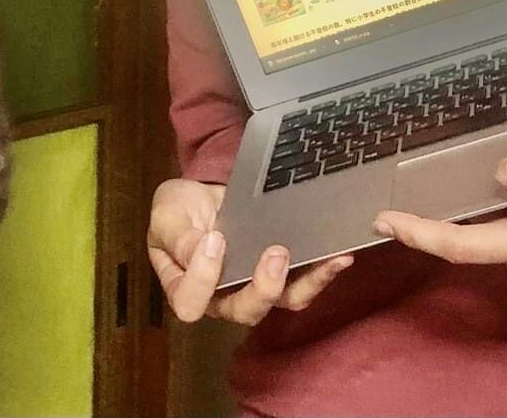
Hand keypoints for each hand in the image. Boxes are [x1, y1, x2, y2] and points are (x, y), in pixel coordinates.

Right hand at [146, 177, 352, 325]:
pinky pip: (302, 285)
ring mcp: (253, 288)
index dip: (203, 279)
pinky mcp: (280, 276)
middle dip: (264, 288)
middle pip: (244, 311)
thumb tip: (206, 249)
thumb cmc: (179, 210)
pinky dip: (322, 272)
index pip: (190, 303)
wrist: (203, 196)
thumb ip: (178, 237)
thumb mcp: (167, 216)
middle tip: (276, 252)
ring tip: (322, 258)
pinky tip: (338, 255)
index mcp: (185, 288)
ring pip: (281, 302)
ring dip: (304, 283)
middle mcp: (221, 298)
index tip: (215, 239)